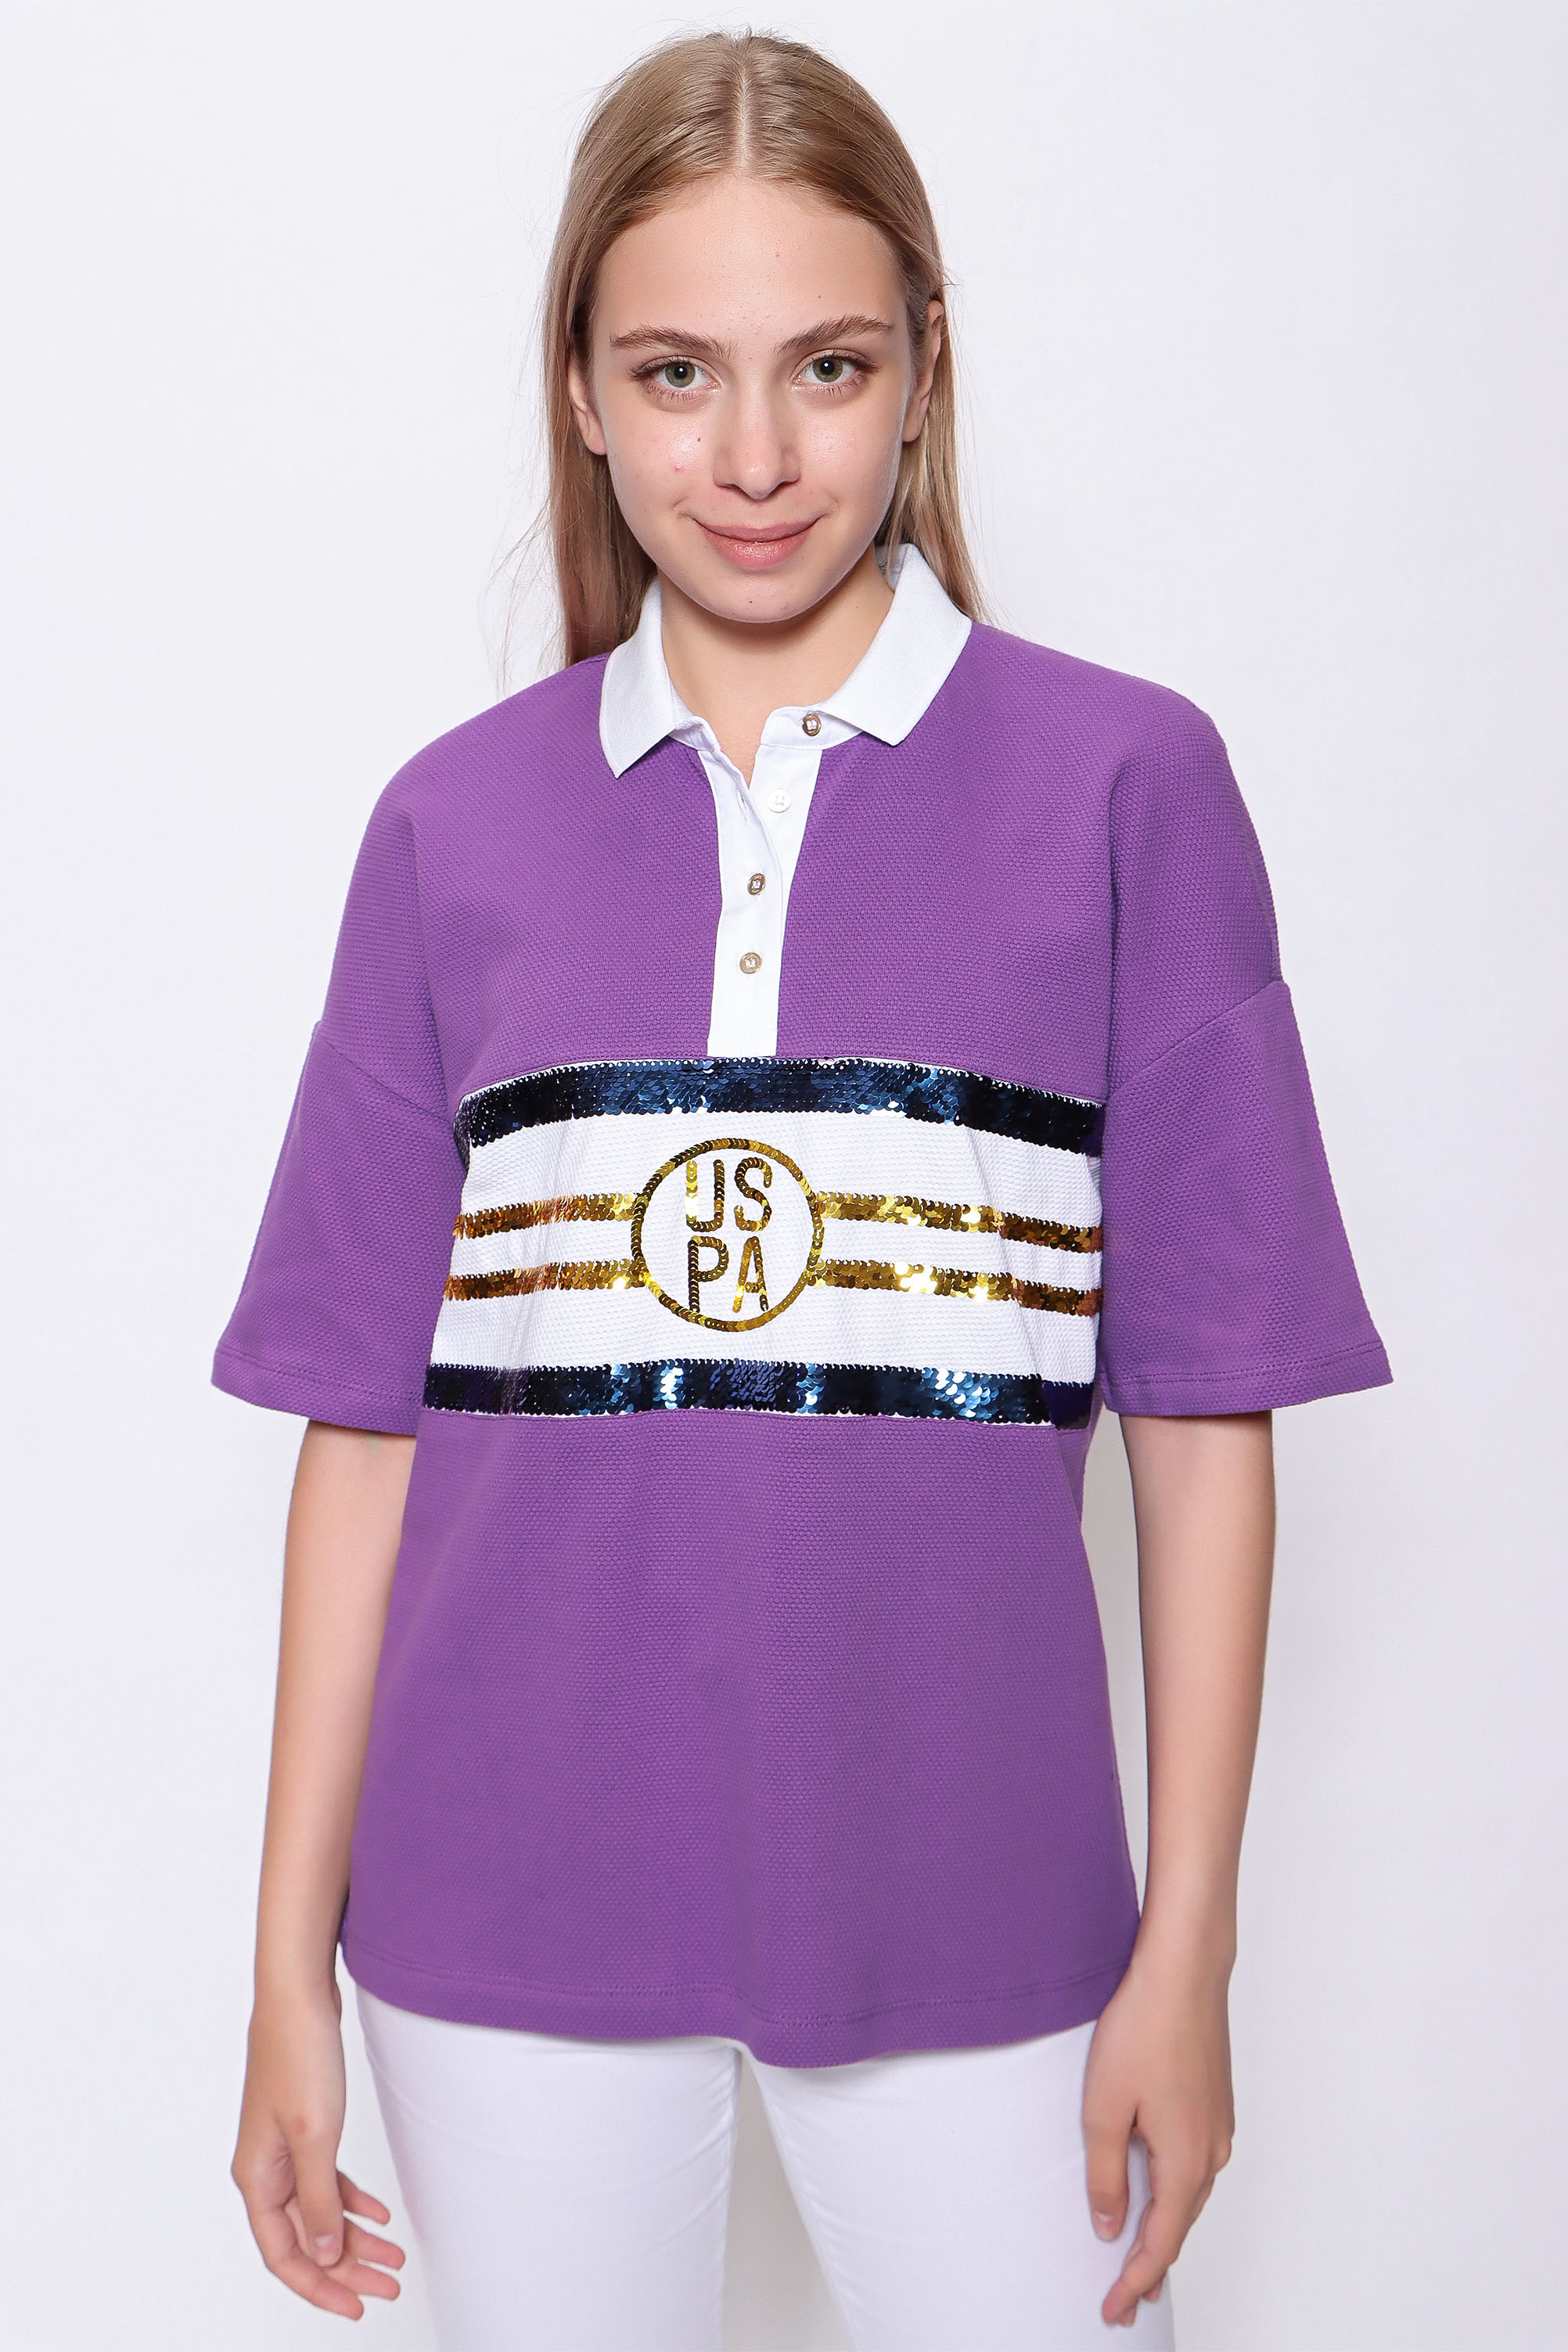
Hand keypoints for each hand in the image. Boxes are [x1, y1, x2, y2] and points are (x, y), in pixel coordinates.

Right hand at [232, 1977, 404, 2318]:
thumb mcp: (314, 2136)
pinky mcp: (305, 2128)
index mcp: (256, 2178)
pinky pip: (327, 2181)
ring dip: (356, 2238)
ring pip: (319, 2212)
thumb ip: (317, 2201)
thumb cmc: (298, 2055)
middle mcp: (265, 2170)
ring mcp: (284, 2149)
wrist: (299, 1994)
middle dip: (346, 2269)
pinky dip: (353, 2200)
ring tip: (393, 2257)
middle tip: (387, 2286)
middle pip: (304, 2240)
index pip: (284, 2255)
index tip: (357, 2306)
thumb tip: (324, 2256)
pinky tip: (381, 2214)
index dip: (319, 2287)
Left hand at [1081, 1940, 1234, 2326]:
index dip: (1135, 2283)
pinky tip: (1156, 2191)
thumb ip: (1107, 2175)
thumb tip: (1110, 2226)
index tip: (1114, 2311)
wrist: (1183, 1972)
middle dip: (1150, 2266)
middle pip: (1180, 2226)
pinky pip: (1193, 2165)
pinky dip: (1174, 2192)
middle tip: (1123, 2301)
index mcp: (1186, 2162)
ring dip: (1164, 2229)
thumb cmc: (1143, 2029)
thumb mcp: (1104, 2108)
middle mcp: (1212, 2153)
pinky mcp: (1214, 2104)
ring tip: (1137, 2258)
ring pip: (1190, 2196)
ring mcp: (1218, 2127)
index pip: (1160, 2244)